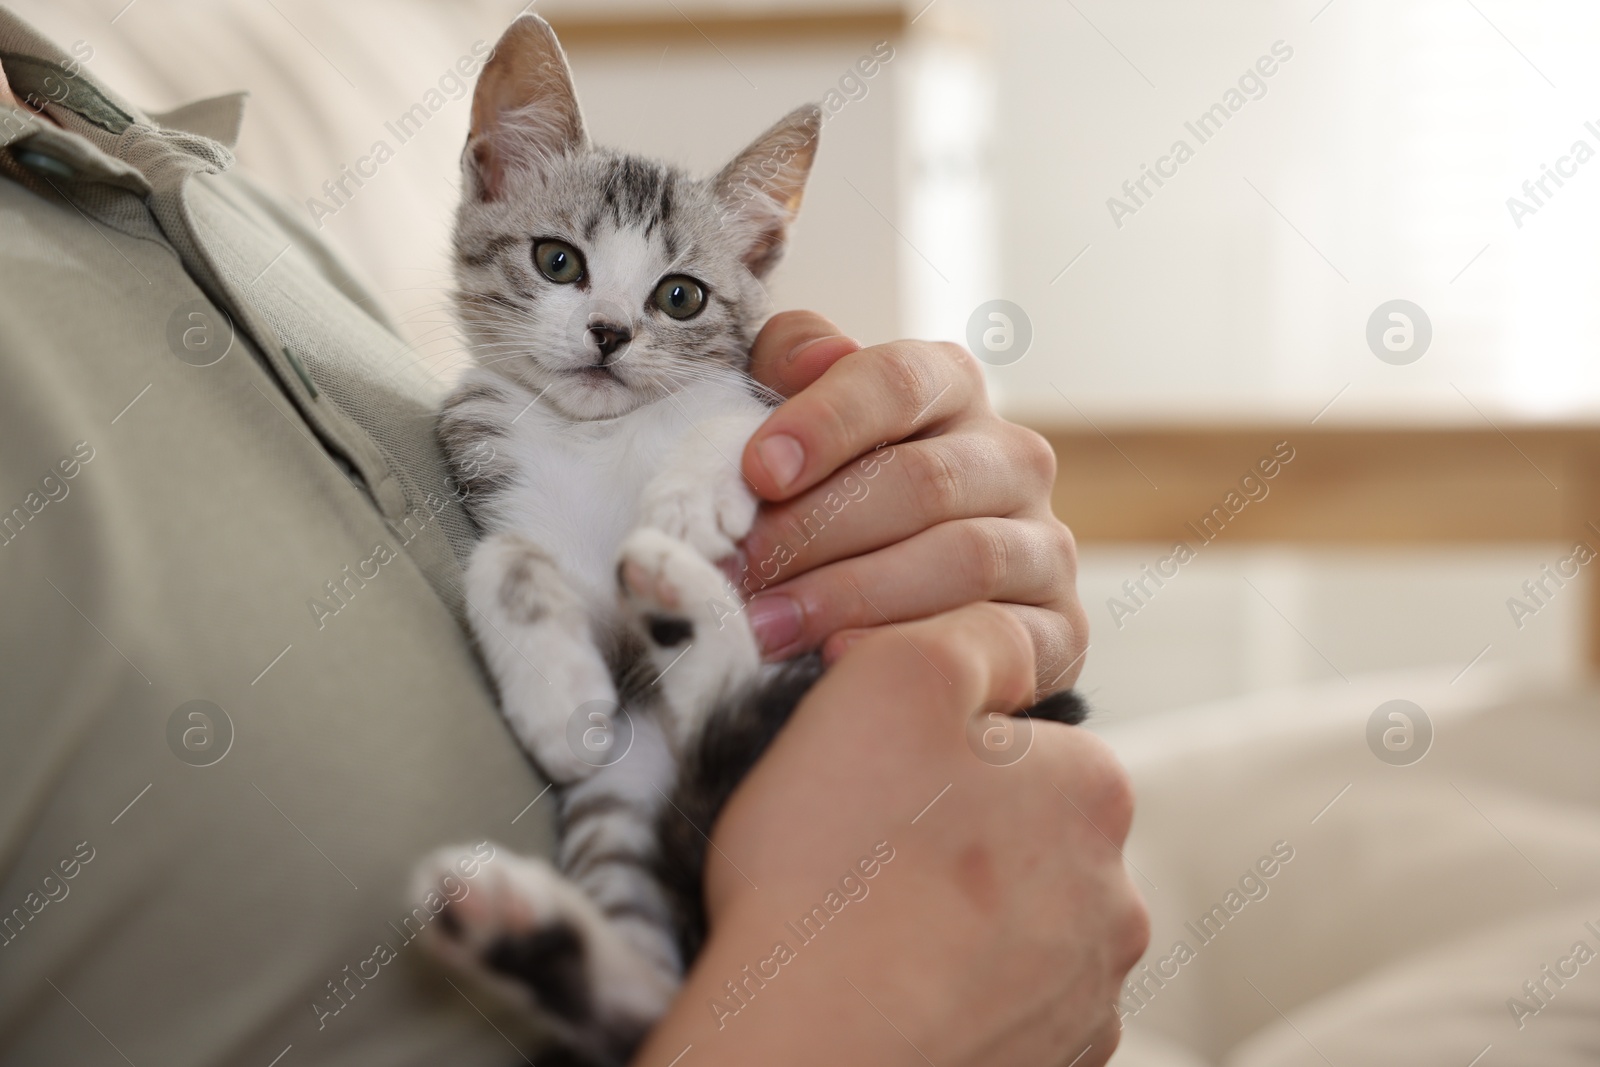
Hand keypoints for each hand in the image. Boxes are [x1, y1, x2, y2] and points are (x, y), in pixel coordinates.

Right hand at [630, 604, 1148, 1066]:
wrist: (808, 1048)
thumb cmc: (840, 859)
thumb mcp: (894, 674)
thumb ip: (974, 629)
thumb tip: (1011, 635)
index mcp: (1093, 789)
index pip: (1021, 742)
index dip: (934, 750)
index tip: (874, 779)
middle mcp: (1116, 899)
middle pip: (1023, 837)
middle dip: (956, 839)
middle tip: (862, 854)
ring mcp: (1085, 998)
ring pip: (1014, 929)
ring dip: (956, 923)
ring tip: (866, 929)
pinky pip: (999, 1009)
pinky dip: (952, 997)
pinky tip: (887, 988)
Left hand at [741, 311, 1088, 692]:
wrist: (887, 616)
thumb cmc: (824, 499)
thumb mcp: (794, 418)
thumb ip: (789, 362)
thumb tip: (817, 357)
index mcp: (952, 387)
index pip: (897, 381)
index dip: (825, 422)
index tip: (758, 472)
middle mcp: (1014, 458)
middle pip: (924, 480)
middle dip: (821, 528)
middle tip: (743, 568)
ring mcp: (1046, 546)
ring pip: (964, 558)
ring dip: (854, 594)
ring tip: (768, 625)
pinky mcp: (1061, 630)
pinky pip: (999, 639)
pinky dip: (917, 648)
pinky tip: (841, 662)